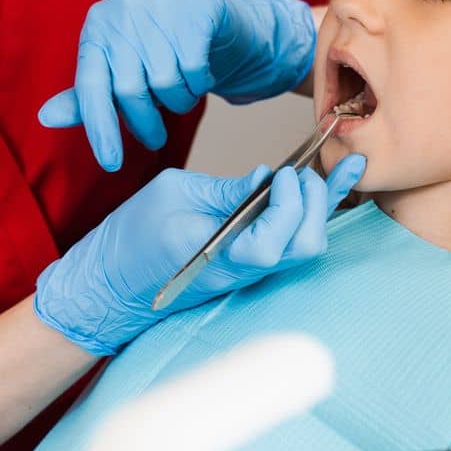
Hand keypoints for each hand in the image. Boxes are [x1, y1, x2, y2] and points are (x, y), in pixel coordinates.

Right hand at [33, 153, 366, 355]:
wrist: (111, 282)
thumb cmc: (132, 239)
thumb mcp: (174, 196)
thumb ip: (226, 191)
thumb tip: (267, 178)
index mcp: (220, 255)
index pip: (274, 241)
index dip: (289, 203)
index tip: (283, 171)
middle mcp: (244, 269)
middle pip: (305, 247)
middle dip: (316, 203)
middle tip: (300, 170)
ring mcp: (251, 269)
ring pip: (306, 247)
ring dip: (323, 206)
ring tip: (329, 168)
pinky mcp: (251, 262)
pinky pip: (294, 241)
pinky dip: (318, 211)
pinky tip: (338, 181)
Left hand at [38, 0, 316, 170]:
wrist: (208, 16)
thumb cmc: (156, 49)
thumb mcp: (118, 69)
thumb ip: (87, 96)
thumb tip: (45, 118)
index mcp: (96, 25)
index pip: (90, 85)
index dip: (100, 128)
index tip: (111, 163)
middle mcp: (123, 10)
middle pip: (130, 89)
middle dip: (144, 124)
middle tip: (155, 139)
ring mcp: (161, 5)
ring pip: (166, 82)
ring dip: (178, 102)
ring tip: (182, 93)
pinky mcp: (198, 8)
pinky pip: (194, 71)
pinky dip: (199, 85)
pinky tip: (200, 76)